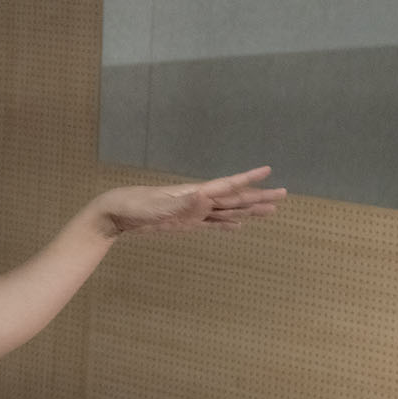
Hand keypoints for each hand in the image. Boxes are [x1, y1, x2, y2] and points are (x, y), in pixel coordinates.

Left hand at [94, 165, 286, 236]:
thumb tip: (207, 196)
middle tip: (283, 195)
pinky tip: (237, 227)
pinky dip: (226, 226)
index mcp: (193, 193)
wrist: (114, 213)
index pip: (227, 185)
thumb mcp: (157, 207)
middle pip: (234, 199)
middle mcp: (197, 200)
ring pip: (227, 212)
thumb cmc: (133, 206)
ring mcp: (192, 213)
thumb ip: (183, 204)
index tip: (268, 171)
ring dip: (248, 211)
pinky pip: (211, 225)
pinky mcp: (184, 224)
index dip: (247, 179)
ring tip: (269, 211)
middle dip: (258, 197)